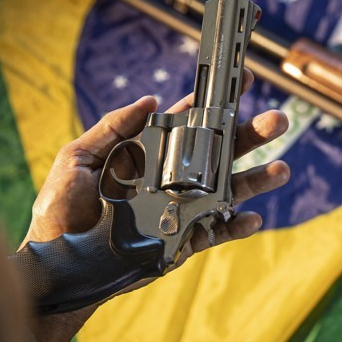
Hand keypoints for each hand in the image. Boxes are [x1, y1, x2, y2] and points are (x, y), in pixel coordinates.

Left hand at [23, 68, 287, 247]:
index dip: (215, 100)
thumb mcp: (77, 158)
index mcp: (150, 153)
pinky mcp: (184, 242)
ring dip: (256, 180)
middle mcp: (173, 178)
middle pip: (220, 152)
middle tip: (278, 121)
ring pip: (228, 191)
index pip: (190, 121)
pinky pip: (217, 233)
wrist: (61, 262)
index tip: (239, 78)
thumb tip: (151, 100)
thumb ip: (113, 128)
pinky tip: (253, 218)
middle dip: (250, 135)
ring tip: (281, 170)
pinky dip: (237, 226)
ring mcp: (182, 210)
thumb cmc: (62, 208)